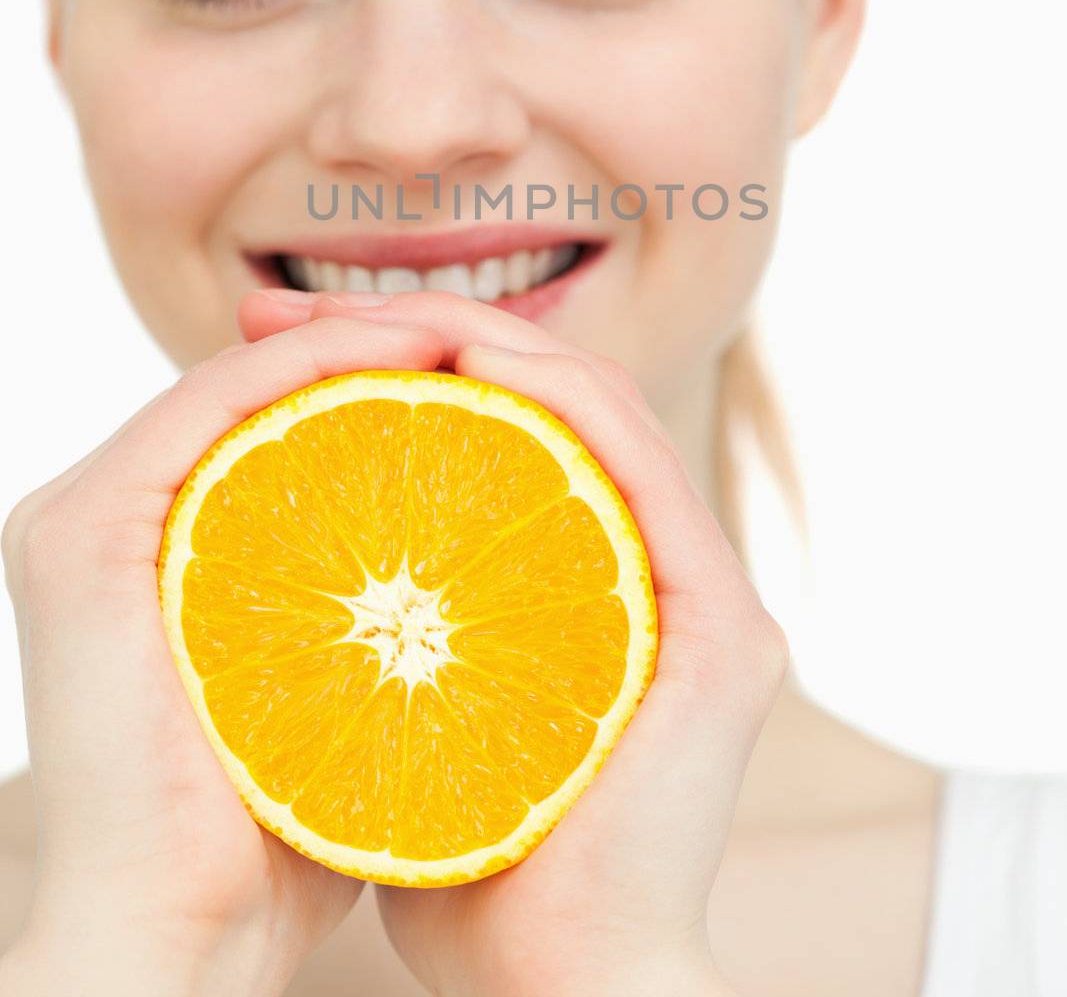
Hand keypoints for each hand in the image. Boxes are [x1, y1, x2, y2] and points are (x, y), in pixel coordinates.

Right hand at [0, 313, 450, 996]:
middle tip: (458, 334)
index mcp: (145, 548)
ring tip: (455, 334)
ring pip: (236, 385)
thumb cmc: (274, 835)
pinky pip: (213, 409)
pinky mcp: (85, 531)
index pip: (264, 429)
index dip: (361, 381)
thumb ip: (369, 622)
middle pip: (248, 396)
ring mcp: (81, 518)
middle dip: (359, 349)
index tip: (464, 372)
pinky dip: (313, 368)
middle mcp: (96, 517)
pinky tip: (408, 356)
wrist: (174, 941)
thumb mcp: (334, 694)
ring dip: (352, 341)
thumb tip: (476, 571)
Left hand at [241, 287, 788, 996]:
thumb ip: (377, 639)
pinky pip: (637, 472)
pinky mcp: (722, 629)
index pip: (505, 432)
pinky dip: (562, 399)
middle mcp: (656, 574)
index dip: (400, 366)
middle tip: (288, 316)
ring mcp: (699, 596)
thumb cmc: (469, 869)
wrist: (560, 990)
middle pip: (549, 402)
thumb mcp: (399, 717)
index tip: (275, 346)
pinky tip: (478, 360)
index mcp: (589, 587)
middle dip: (421, 335)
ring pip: (601, 412)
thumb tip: (278, 562)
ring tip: (379, 319)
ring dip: (494, 342)